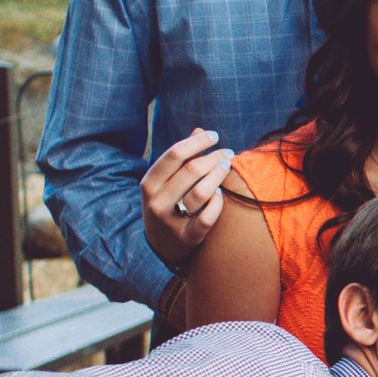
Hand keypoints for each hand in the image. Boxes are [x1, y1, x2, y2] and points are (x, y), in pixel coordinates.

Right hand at [141, 128, 234, 267]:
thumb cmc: (167, 205)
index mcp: (149, 183)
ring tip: (227, 167)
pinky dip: (218, 202)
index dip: (197, 142)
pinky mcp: (187, 237)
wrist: (159, 246)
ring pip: (202, 192)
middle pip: (191, 170)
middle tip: (228, 153)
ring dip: (219, 176)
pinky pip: (208, 216)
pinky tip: (221, 194)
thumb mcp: (165, 182)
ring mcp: (171, 220)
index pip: (174, 154)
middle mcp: (157, 201)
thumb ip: (181, 158)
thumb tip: (199, 130)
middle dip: (214, 157)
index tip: (214, 136)